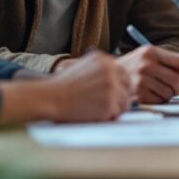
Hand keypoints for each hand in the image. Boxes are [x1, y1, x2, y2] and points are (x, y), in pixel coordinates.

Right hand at [0, 51, 131, 124]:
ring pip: (125, 102)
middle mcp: (111, 72)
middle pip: (128, 87)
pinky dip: (109, 117)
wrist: (50, 97)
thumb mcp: (83, 67)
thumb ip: (102, 70)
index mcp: (105, 60)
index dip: (120, 86)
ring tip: (97, 110)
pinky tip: (95, 115)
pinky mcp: (109, 104)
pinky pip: (117, 113)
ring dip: (115, 109)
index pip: (125, 74)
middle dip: (121, 97)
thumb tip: (119, 80)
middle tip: (107, 105)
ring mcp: (111, 88)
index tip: (113, 93)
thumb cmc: (63, 85)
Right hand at [117, 45, 178, 103]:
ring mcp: (140, 79)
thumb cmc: (132, 68)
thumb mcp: (146, 57)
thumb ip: (168, 64)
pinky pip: (159, 100)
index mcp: (150, 51)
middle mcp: (145, 64)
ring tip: (157, 90)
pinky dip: (159, 100)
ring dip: (168, 95)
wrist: (108, 76)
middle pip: (176, 79)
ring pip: (169, 92)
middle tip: (176, 89)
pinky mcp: (137, 94)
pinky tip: (149, 95)